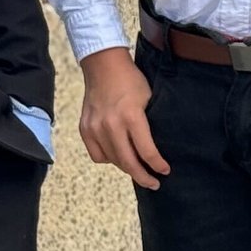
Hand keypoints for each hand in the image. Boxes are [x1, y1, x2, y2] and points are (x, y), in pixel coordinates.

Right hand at [79, 46, 169, 189]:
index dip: (157, 165)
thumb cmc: (131, 81)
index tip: (165, 171)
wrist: (104, 66)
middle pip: (128, 162)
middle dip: (143, 177)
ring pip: (112, 161)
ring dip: (127, 168)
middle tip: (154, 183)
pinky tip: (118, 156)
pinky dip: (109, 159)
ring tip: (138, 170)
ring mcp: (95, 128)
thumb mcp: (149, 100)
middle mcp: (111, 125)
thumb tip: (157, 149)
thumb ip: (150, 125)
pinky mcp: (85, 129)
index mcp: (131, 116)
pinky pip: (97, 155)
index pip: (146, 151)